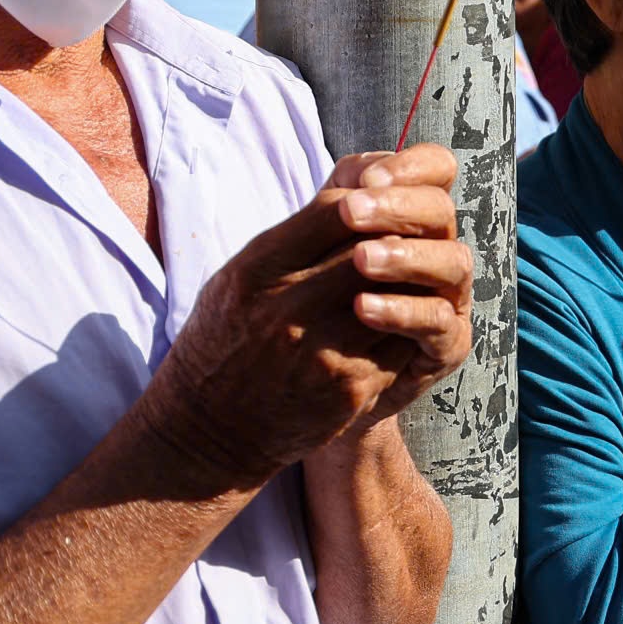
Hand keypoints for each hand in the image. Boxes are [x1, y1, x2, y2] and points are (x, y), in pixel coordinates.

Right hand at [142, 145, 472, 486]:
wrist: (210, 428)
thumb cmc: (225, 338)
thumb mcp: (239, 276)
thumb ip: (293, 238)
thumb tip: (356, 195)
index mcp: (258, 270)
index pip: (336, 210)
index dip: (368, 200)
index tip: (377, 203)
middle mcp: (289, 308)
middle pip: (374, 248)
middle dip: (398, 234)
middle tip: (410, 231)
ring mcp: (324, 351)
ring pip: (397, 293)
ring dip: (410, 279)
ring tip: (412, 271)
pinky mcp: (351, 388)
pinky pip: (402, 341)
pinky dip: (411, 322)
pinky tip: (406, 315)